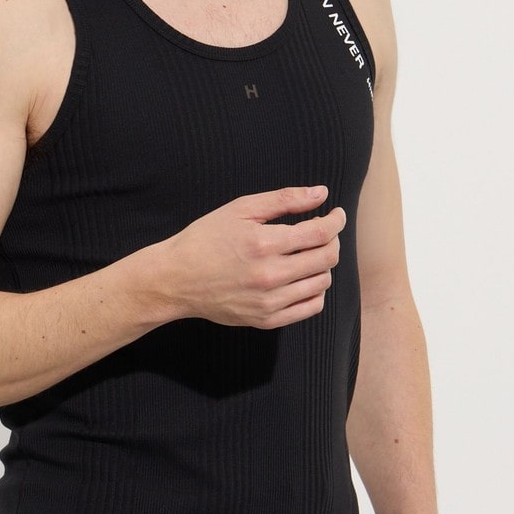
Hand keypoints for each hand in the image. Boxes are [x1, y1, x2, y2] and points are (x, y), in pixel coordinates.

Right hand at [156, 186, 345, 329]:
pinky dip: (315, 291)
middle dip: (333, 240)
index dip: (336, 221)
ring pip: (322, 283)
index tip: (336, 215)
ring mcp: (269, 301)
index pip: (321, 232)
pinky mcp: (266, 319)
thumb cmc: (206, 239)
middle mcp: (270, 275)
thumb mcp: (241, 209)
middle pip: (327, 258)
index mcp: (264, 243)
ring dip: (324, 265)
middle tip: (324, 232)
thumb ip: (284, 199)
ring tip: (309, 254)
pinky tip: (303, 278)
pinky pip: (310, 307)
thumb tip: (321, 193)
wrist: (176, 279)